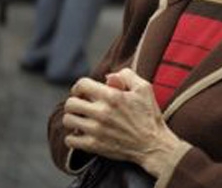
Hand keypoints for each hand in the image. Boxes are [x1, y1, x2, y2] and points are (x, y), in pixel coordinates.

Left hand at [61, 69, 183, 177]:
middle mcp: (102, 112)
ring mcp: (96, 130)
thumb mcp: (144, 89)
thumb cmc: (149, 115)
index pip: (82, 84)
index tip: (82, 92)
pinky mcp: (94, 145)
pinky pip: (70, 140)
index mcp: (112, 96)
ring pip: (68, 120)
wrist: (153, 144)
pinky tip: (82, 134)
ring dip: (73, 118)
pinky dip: (73, 137)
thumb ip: (127, 76)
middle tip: (81, 106)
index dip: (79, 86)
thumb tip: (108, 77)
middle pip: (71, 103)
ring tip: (81, 120)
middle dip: (74, 102)